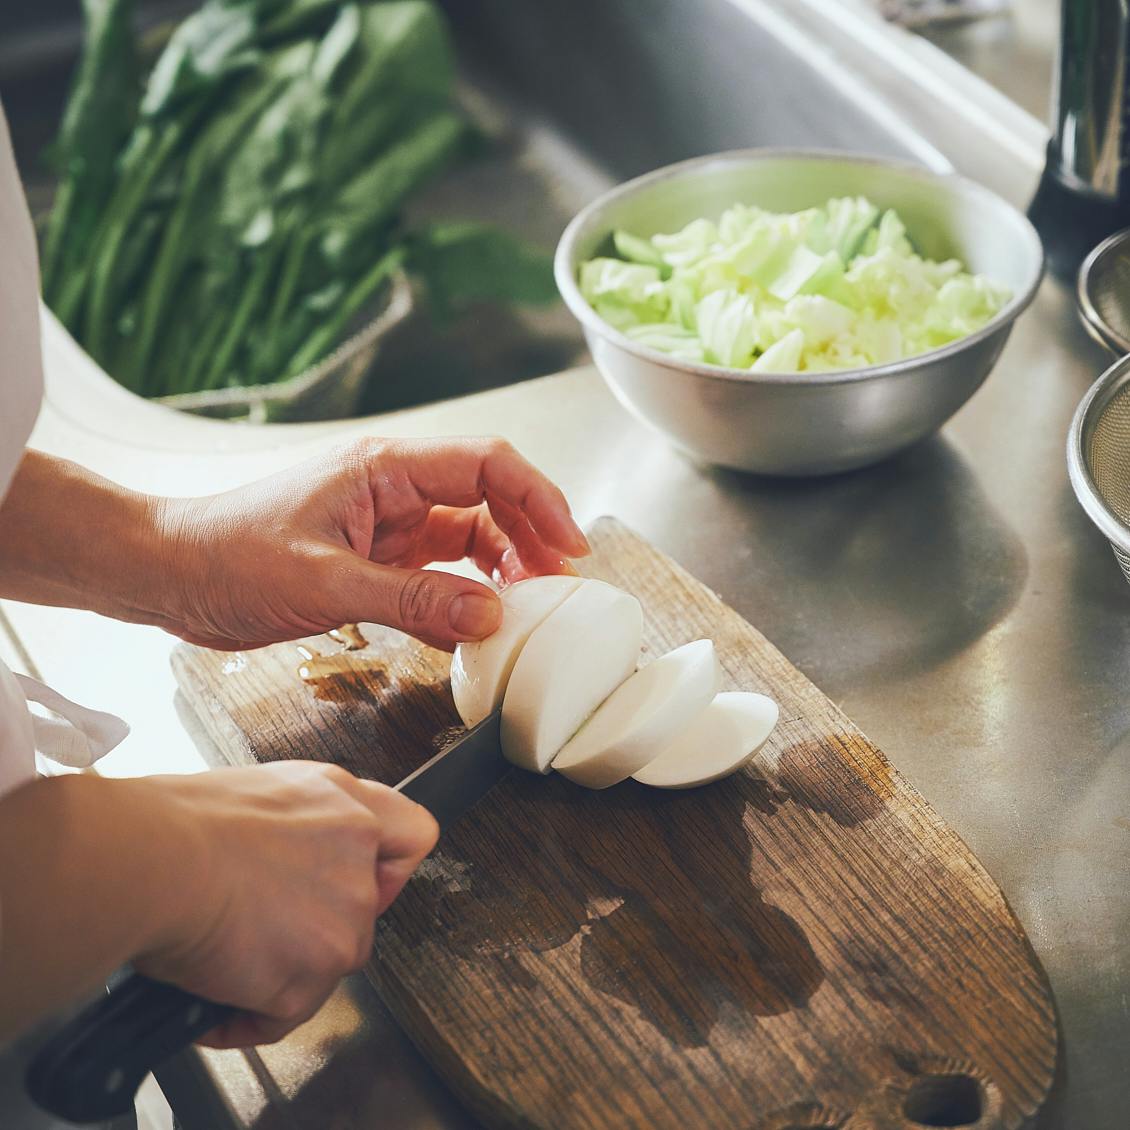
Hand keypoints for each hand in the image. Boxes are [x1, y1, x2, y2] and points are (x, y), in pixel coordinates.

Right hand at [132, 762, 437, 1047]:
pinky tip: (213, 996)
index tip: (362, 877)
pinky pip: (286, 1013)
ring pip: (329, 962)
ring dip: (284, 969)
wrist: (152, 860)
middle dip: (318, 926)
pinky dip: (249, 1014)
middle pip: (365, 911)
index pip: (413, 836)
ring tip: (226, 957)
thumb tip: (289, 856)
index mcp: (346, 805)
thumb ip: (304, 824)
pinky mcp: (315, 973)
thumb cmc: (180, 821)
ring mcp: (344, 918)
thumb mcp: (262, 792)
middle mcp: (358, 858)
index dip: (389, 865)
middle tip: (263, 925)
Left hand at [158, 436, 588, 650]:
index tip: (570, 544)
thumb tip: (491, 614)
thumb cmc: (226, 555)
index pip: (487, 466)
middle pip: (490, 500)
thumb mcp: (325, 584)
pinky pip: (438, 577)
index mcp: (385, 469)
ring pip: (470, 539)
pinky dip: (464, 600)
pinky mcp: (375, 563)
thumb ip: (413, 601)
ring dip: (504, 571)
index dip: (539, 498)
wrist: (169, 575)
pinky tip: (478, 628)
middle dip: (532, 538)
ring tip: (531, 609)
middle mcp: (394, 491)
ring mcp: (386, 528)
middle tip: (561, 586)